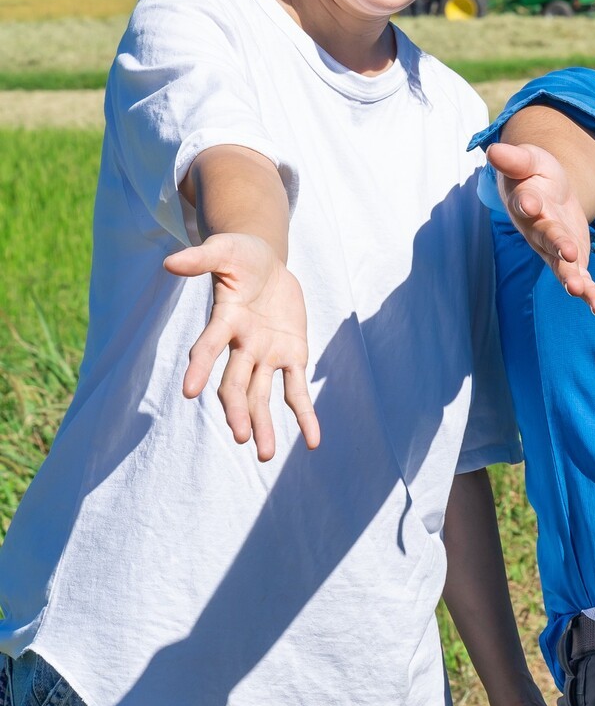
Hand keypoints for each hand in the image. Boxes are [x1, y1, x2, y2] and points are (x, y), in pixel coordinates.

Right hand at [163, 232, 315, 460]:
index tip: (188, 392)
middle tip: (241, 437)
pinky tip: (313, 442)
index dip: (198, 367)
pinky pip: (297, 390)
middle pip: (235, 383)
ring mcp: (266, 354)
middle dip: (238, 409)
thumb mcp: (225, 250)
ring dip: (263, 424)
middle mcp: (242, 345)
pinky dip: (305, 415)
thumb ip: (201, 259)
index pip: (208, 347)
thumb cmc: (240, 256)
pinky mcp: (292, 355)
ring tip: (265, 455)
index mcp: (225, 320)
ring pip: (261, 395)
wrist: (266, 263)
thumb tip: (169, 263)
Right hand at [487, 142, 594, 314]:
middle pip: (546, 238)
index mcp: (526, 202)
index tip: (530, 204)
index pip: (525, 202)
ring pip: (560, 265)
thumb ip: (516, 158)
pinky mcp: (571, 260)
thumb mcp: (530, 159)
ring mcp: (553, 249)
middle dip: (557, 245)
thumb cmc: (535, 174)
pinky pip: (579, 279)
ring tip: (578, 290)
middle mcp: (537, 230)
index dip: (527, 203)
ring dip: (570, 278)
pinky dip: (588, 293)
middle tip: (567, 252)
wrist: (547, 192)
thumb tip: (494, 149)